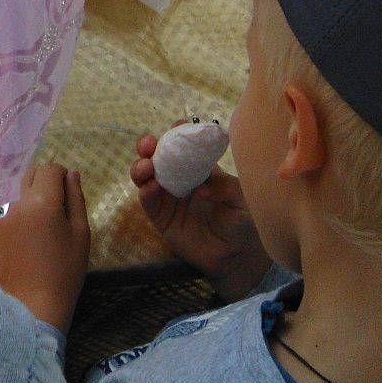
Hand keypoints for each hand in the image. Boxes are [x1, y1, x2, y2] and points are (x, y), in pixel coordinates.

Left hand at [0, 162, 88, 330]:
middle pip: (29, 173)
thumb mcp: (80, 234)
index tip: (67, 193)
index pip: (49, 169)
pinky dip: (13, 208)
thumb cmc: (63, 272)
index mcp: (41, 201)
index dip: (62, 176)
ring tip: (38, 220)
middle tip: (55, 207)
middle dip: (43, 182)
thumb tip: (72, 174)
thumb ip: (76, 199)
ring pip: (14, 187)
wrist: (30, 305)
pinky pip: (3, 204)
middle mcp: (14, 200)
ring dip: (27, 194)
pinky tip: (23, 231)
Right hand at [131, 131, 269, 300]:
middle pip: (157, 155)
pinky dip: (145, 192)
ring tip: (147, 167)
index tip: (177, 127)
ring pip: (146, 175)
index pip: (184, 144)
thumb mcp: (239, 200)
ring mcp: (167, 196)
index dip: (178, 133)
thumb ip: (224, 187)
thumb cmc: (240, 221)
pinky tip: (150, 188)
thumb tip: (202, 188)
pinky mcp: (160, 217)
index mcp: (198, 167)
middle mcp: (178, 177)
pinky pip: (148, 201)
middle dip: (149, 145)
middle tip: (149, 144)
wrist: (234, 255)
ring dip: (141, 167)